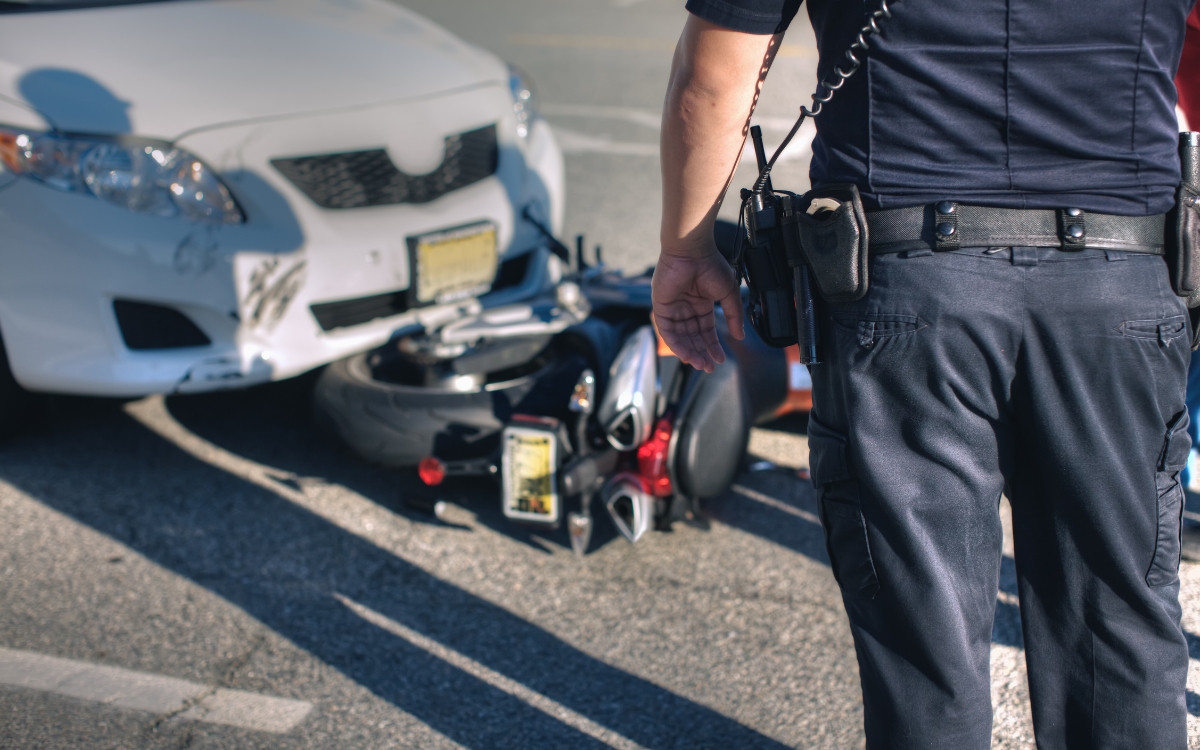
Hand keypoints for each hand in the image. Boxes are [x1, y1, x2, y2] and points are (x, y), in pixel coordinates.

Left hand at [652, 249, 744, 372]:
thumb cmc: (711, 266)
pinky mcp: (661, 307)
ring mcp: (673, 308)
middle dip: (701, 352)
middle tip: (709, 368)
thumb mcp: (728, 293)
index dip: (713, 345)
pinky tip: (687, 354)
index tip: (720, 359)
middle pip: (693, 337)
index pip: (706, 330)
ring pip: (681, 337)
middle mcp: (686, 308)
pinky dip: (676, 344)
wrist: (691, 251)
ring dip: (690, 352)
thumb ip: (734, 315)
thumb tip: (740, 336)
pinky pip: (667, 331)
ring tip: (701, 364)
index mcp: (701, 304)